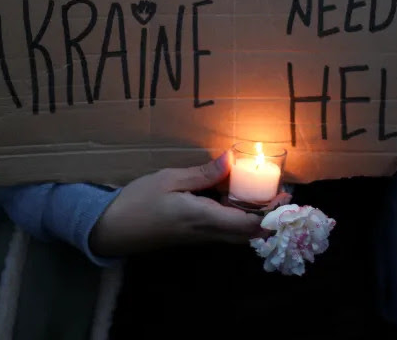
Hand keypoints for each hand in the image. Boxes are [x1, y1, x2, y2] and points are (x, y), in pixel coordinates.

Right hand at [90, 153, 264, 255]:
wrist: (111, 229)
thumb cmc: (137, 202)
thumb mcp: (169, 179)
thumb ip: (203, 173)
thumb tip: (232, 159)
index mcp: (203, 218)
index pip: (249, 224)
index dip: (272, 214)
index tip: (285, 195)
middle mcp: (207, 233)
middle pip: (249, 234)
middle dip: (270, 217)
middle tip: (281, 192)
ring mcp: (200, 237)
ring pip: (238, 233)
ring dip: (255, 217)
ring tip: (263, 190)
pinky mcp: (194, 235)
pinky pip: (224, 229)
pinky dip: (238, 216)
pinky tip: (235, 196)